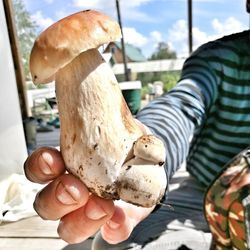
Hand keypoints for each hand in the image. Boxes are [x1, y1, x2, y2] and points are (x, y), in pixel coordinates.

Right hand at [24, 147, 153, 243]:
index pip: (39, 169)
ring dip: (81, 220)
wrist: (146, 167)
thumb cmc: (127, 147)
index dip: (40, 166)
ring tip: (102, 206)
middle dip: (58, 198)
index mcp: (69, 165)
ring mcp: (90, 211)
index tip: (53, 158)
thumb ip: (125, 133)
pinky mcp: (115, 224)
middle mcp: (72, 191)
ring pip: (68, 228)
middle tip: (76, 189)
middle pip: (46, 204)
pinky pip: (110, 233)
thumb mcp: (125, 134)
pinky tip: (120, 218)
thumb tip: (137, 144)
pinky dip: (114, 228)